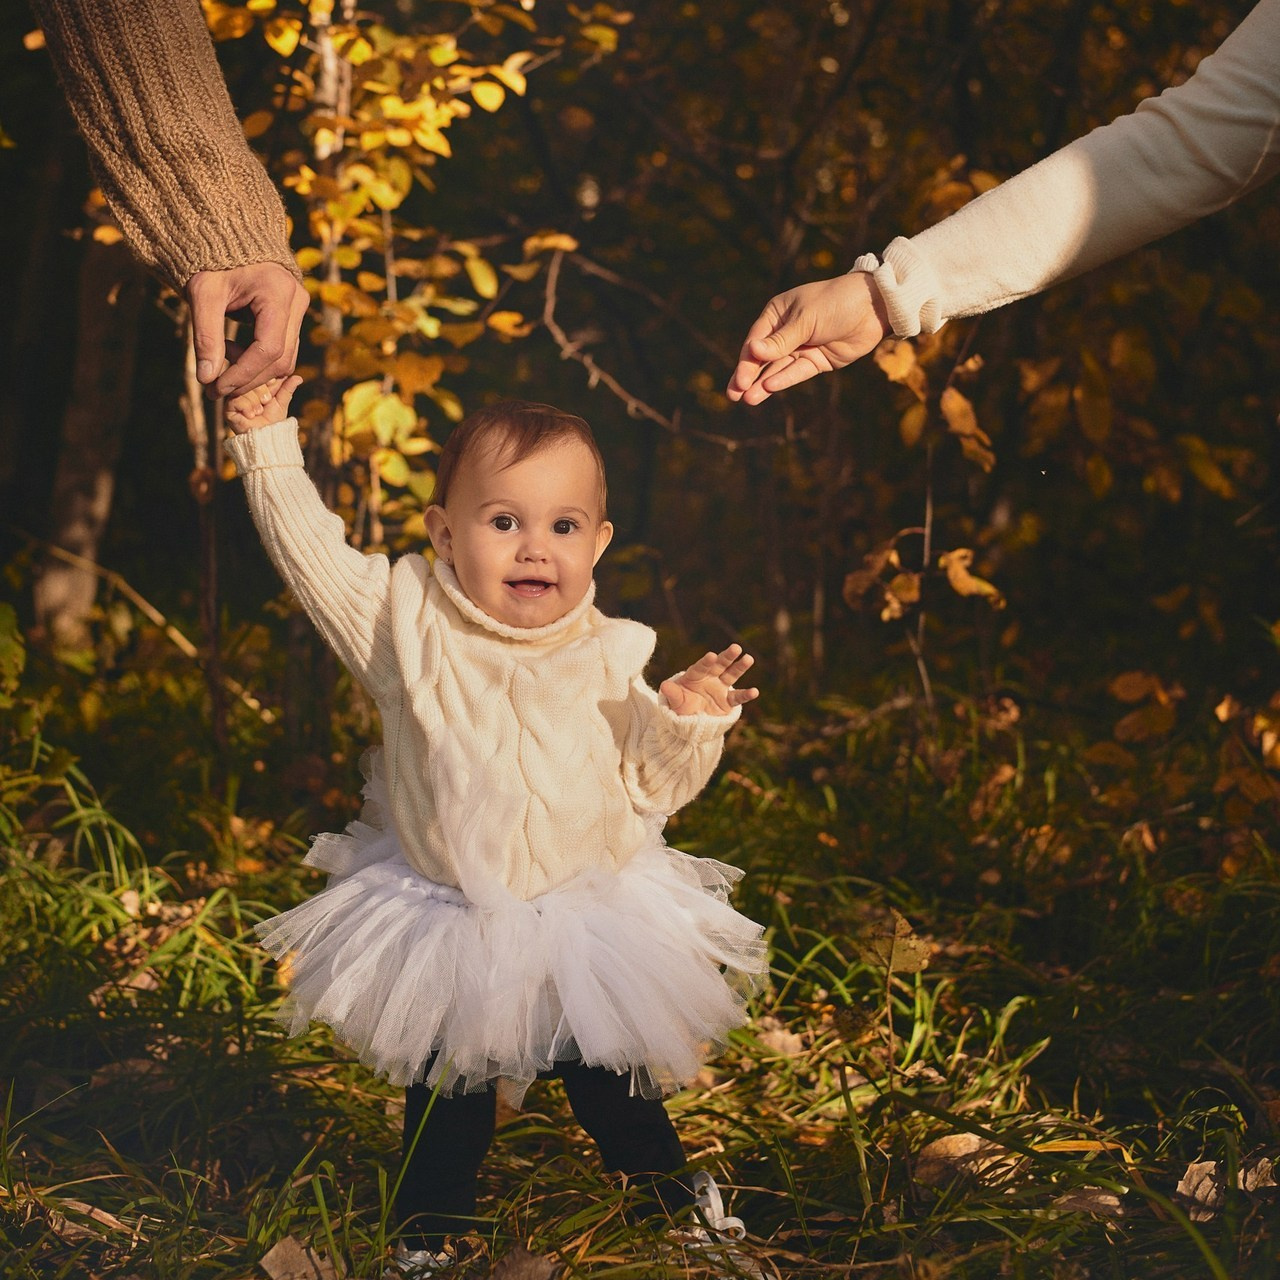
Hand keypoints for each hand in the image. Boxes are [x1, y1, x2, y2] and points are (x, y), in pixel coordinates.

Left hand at [187, 263, 309, 398]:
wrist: (229, 235)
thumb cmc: (213, 260)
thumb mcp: (203, 295)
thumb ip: (206, 336)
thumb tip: (207, 379)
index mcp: (277, 293)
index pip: (268, 349)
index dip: (244, 374)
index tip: (217, 387)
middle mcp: (297, 301)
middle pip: (281, 359)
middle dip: (249, 380)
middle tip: (216, 389)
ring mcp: (299, 308)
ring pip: (285, 359)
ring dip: (254, 373)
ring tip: (222, 368)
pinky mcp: (294, 314)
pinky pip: (283, 349)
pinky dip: (259, 361)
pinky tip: (234, 355)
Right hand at [225, 375, 302, 433]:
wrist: (266, 439)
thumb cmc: (273, 423)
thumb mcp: (282, 403)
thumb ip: (287, 389)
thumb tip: (298, 377)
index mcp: (254, 385)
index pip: (258, 372)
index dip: (267, 380)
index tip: (272, 387)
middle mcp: (242, 390)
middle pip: (250, 378)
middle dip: (262, 392)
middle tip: (265, 403)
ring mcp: (234, 398)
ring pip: (244, 388)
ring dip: (255, 402)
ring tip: (258, 411)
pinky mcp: (228, 408)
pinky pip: (235, 399)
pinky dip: (247, 407)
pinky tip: (251, 414)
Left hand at [661, 644, 758, 716]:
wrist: (690, 722)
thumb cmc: (681, 707)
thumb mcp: (675, 702)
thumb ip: (672, 694)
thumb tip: (664, 685)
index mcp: (695, 676)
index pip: (701, 667)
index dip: (706, 662)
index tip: (712, 656)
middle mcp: (710, 678)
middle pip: (720, 665)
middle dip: (727, 656)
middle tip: (736, 647)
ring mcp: (720, 688)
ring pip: (732, 675)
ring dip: (740, 667)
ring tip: (749, 658)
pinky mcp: (728, 701)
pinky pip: (738, 697)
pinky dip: (746, 694)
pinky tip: (755, 691)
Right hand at [725, 272, 890, 405]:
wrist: (873, 307)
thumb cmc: (835, 303)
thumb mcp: (805, 320)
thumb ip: (780, 341)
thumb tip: (752, 351)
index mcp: (777, 314)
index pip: (756, 340)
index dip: (747, 360)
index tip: (740, 379)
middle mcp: (785, 332)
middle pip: (763, 358)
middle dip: (748, 376)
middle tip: (733, 395)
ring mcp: (801, 348)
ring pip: (777, 369)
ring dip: (763, 384)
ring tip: (748, 400)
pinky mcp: (816, 361)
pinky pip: (796, 372)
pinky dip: (784, 380)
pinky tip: (770, 388)